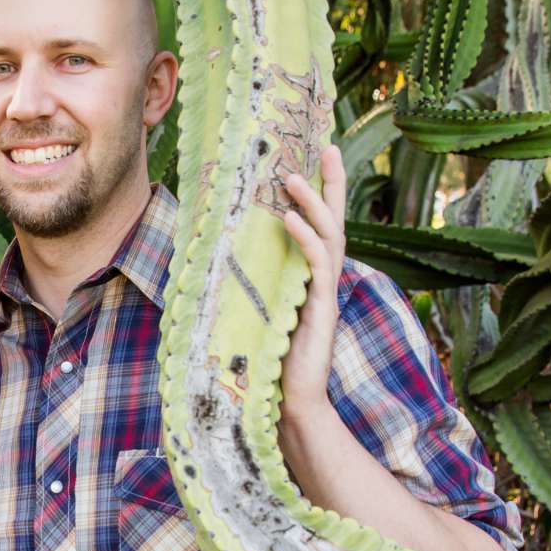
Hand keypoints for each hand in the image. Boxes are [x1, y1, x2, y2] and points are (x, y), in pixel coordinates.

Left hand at [277, 143, 346, 427]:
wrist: (289, 404)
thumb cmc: (270, 362)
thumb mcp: (256, 312)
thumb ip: (251, 285)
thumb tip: (214, 258)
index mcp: (311, 279)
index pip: (321, 226)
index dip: (323, 193)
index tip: (319, 156)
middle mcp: (323, 280)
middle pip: (336, 220)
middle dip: (333, 183)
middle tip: (328, 146)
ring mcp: (325, 293)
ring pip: (330, 235)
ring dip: (313, 202)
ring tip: (293, 176)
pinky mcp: (322, 308)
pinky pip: (317, 263)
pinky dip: (304, 237)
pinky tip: (287, 218)